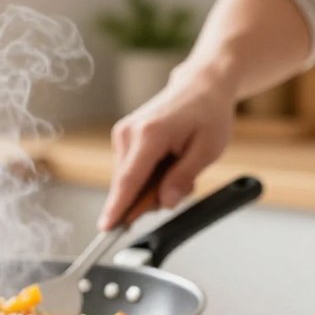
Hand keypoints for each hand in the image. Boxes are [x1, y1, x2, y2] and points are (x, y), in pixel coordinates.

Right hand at [98, 63, 236, 229]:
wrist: (201, 86)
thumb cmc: (208, 114)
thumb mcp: (207, 150)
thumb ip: (183, 178)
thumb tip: (164, 202)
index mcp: (150, 135)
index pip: (128, 181)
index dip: (117, 208)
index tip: (106, 228)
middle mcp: (129, 133)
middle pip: (128, 186)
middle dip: (151, 197)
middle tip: (183, 184)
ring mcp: (123, 134)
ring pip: (129, 181)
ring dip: (152, 186)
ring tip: (178, 167)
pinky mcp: (122, 138)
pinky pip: (130, 172)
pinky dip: (148, 177)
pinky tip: (166, 164)